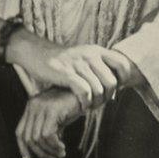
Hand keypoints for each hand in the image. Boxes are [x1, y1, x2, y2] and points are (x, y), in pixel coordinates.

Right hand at [8, 33, 123, 106]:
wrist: (36, 52)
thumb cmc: (62, 61)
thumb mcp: (83, 57)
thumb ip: (98, 67)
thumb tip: (116, 86)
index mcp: (96, 50)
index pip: (122, 64)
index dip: (122, 80)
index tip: (113, 91)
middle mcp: (90, 55)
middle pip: (112, 82)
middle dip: (107, 97)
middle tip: (98, 104)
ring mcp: (79, 63)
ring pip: (99, 89)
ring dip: (95, 103)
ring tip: (88, 107)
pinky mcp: (67, 73)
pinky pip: (85, 92)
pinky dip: (85, 103)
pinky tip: (80, 106)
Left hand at [15, 88, 82, 157]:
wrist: (86, 93)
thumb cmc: (72, 106)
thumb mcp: (56, 119)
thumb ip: (46, 132)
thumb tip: (42, 153)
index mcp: (31, 106)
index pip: (20, 132)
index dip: (23, 149)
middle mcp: (34, 105)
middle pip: (28, 137)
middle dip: (40, 153)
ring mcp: (42, 106)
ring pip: (38, 138)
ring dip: (50, 151)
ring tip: (61, 154)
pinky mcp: (52, 109)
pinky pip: (48, 135)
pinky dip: (55, 145)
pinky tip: (63, 148)